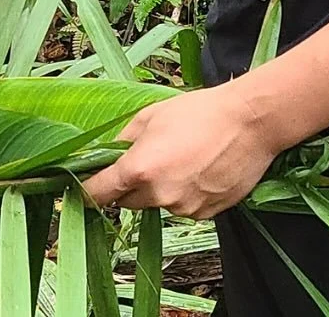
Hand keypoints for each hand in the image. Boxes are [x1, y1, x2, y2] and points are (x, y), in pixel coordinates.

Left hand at [81, 82, 277, 218]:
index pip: (99, 193)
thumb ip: (122, 139)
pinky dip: (182, 194)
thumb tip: (105, 155)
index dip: (86, 191)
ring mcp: (184, 209)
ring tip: (180, 157)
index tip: (79, 190)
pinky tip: (198, 169)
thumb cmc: (199, 112)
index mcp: (140, 169)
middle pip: (128, 201)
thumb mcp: (150, 115)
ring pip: (157, 204)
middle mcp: (159, 195)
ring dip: (158, 188)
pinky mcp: (205, 215)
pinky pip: (182, 208)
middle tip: (146, 157)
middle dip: (129, 185)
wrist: (249, 123)